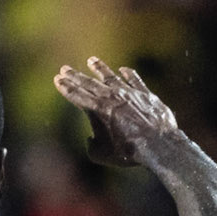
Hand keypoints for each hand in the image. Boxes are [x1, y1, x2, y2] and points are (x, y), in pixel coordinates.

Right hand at [53, 58, 180, 166]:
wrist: (159, 144)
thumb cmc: (130, 152)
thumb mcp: (104, 155)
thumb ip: (92, 146)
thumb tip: (91, 139)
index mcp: (100, 110)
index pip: (79, 96)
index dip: (66, 88)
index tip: (57, 80)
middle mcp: (113, 97)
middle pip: (90, 84)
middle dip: (75, 76)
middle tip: (64, 68)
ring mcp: (130, 93)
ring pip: (111, 77)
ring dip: (100, 68)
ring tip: (91, 60)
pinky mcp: (146, 95)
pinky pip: (135, 81)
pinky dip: (129, 75)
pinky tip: (123, 70)